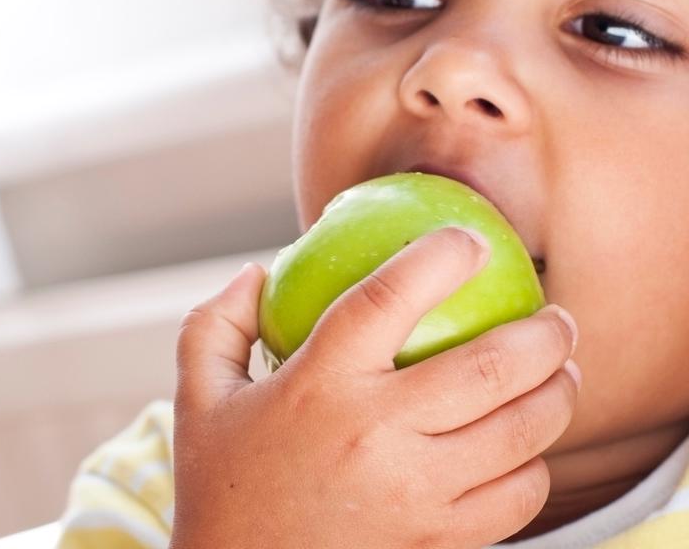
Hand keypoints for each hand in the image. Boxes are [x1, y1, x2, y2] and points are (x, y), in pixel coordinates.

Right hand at [169, 227, 578, 548]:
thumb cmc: (220, 485)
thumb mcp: (198, 395)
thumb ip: (217, 322)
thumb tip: (256, 272)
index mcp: (318, 383)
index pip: (389, 297)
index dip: (440, 256)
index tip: (470, 241)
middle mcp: (375, 433)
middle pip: (490, 368)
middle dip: (544, 333)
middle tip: (556, 317)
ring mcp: (415, 494)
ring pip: (521, 434)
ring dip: (558, 394)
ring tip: (560, 371)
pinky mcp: (437, 541)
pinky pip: (517, 498)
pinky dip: (535, 464)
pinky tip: (525, 444)